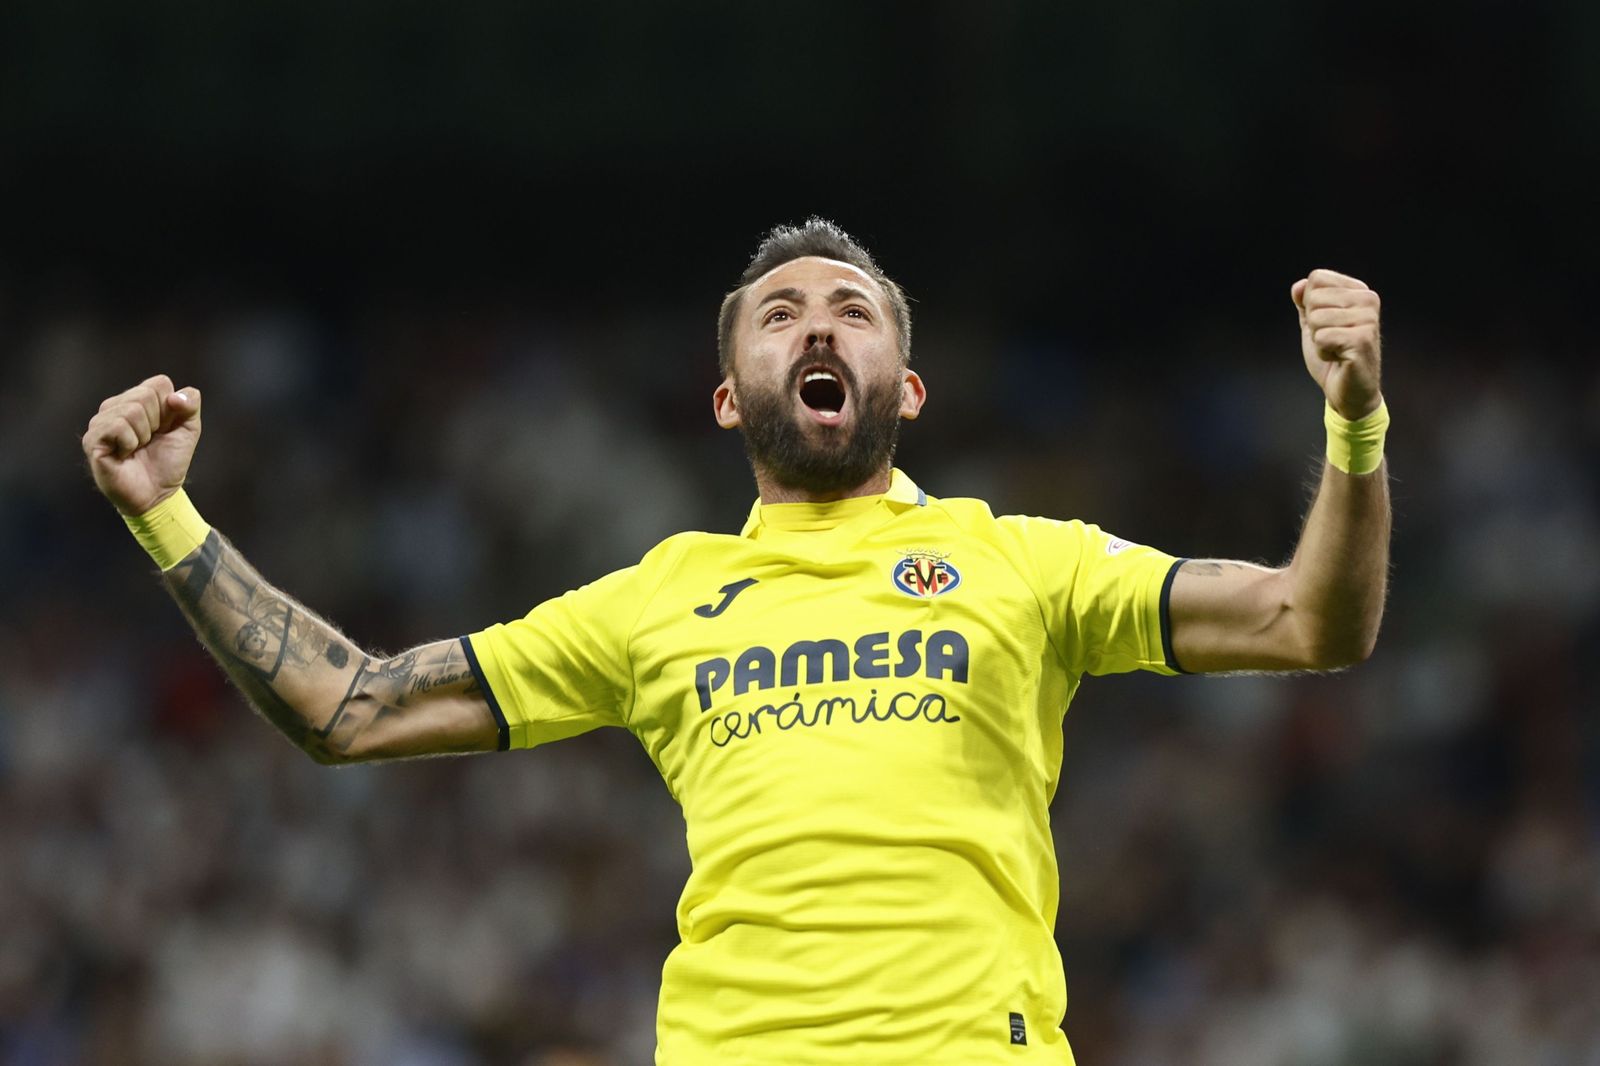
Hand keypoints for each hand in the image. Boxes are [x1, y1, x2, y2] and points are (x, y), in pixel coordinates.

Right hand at [82, 374, 202, 515]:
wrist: (157, 493)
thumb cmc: (169, 461)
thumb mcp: (189, 430)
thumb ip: (190, 405)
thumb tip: (175, 396)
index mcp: (138, 399)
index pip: (159, 383)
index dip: (170, 408)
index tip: (165, 428)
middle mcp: (116, 406)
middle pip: (146, 395)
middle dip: (157, 423)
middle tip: (150, 441)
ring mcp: (101, 421)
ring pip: (132, 410)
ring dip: (143, 435)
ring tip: (137, 448)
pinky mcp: (93, 438)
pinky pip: (118, 426)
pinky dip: (130, 443)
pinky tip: (125, 454)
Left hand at [1291, 269, 1382, 419]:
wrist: (1349, 391)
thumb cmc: (1333, 356)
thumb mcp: (1314, 325)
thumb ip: (1305, 303)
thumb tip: (1298, 286)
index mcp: (1359, 291)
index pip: (1316, 278)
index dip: (1309, 305)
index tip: (1327, 324)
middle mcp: (1368, 300)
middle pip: (1313, 297)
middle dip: (1313, 325)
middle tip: (1331, 340)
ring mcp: (1368, 319)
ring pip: (1316, 318)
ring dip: (1318, 340)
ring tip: (1336, 349)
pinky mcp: (1362, 339)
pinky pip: (1321, 337)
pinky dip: (1322, 352)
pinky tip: (1339, 358)